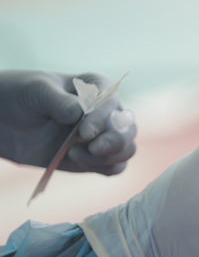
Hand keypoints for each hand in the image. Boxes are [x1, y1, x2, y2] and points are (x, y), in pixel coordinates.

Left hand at [0, 70, 135, 174]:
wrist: (4, 120)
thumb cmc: (21, 95)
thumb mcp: (35, 91)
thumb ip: (58, 101)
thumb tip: (79, 112)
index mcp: (97, 87)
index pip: (111, 102)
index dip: (102, 118)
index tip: (84, 132)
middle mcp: (106, 112)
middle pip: (128, 129)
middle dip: (115, 141)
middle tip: (92, 149)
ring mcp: (103, 136)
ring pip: (126, 150)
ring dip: (108, 157)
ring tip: (76, 156)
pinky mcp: (96, 158)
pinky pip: (116, 167)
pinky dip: (107, 168)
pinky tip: (81, 162)